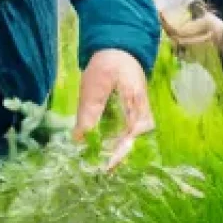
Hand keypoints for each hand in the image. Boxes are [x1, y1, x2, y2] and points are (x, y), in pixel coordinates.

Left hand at [73, 49, 153, 170]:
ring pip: (130, 141)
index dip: (117, 154)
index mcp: (136, 105)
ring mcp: (140, 117)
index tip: (105, 167)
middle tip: (100, 171)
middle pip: (132, 143)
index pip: (130, 137)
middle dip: (117, 158)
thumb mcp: (94, 84)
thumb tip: (80, 138)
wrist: (119, 51)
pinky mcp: (134, 117)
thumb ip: (89, 110)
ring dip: (116, 153)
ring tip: (100, 166)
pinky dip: (115, 145)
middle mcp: (143, 115)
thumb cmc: (108, 65)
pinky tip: (103, 153)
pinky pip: (126, 135)